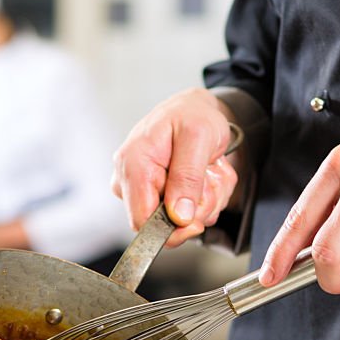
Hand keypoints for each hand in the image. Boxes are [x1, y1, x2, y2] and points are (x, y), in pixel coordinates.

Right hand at [111, 87, 238, 246]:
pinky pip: (185, 213)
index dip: (172, 230)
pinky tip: (203, 176)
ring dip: (205, 200)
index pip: (142, 222)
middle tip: (209, 178)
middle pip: (164, 224)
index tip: (197, 220)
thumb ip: (188, 177)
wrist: (194, 109)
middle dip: (196, 208)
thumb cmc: (192, 115)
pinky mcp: (155, 193)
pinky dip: (203, 198)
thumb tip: (178, 216)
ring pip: (180, 221)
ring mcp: (141, 189)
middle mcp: (130, 180)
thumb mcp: (197, 137)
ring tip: (207, 171)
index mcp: (133, 166)